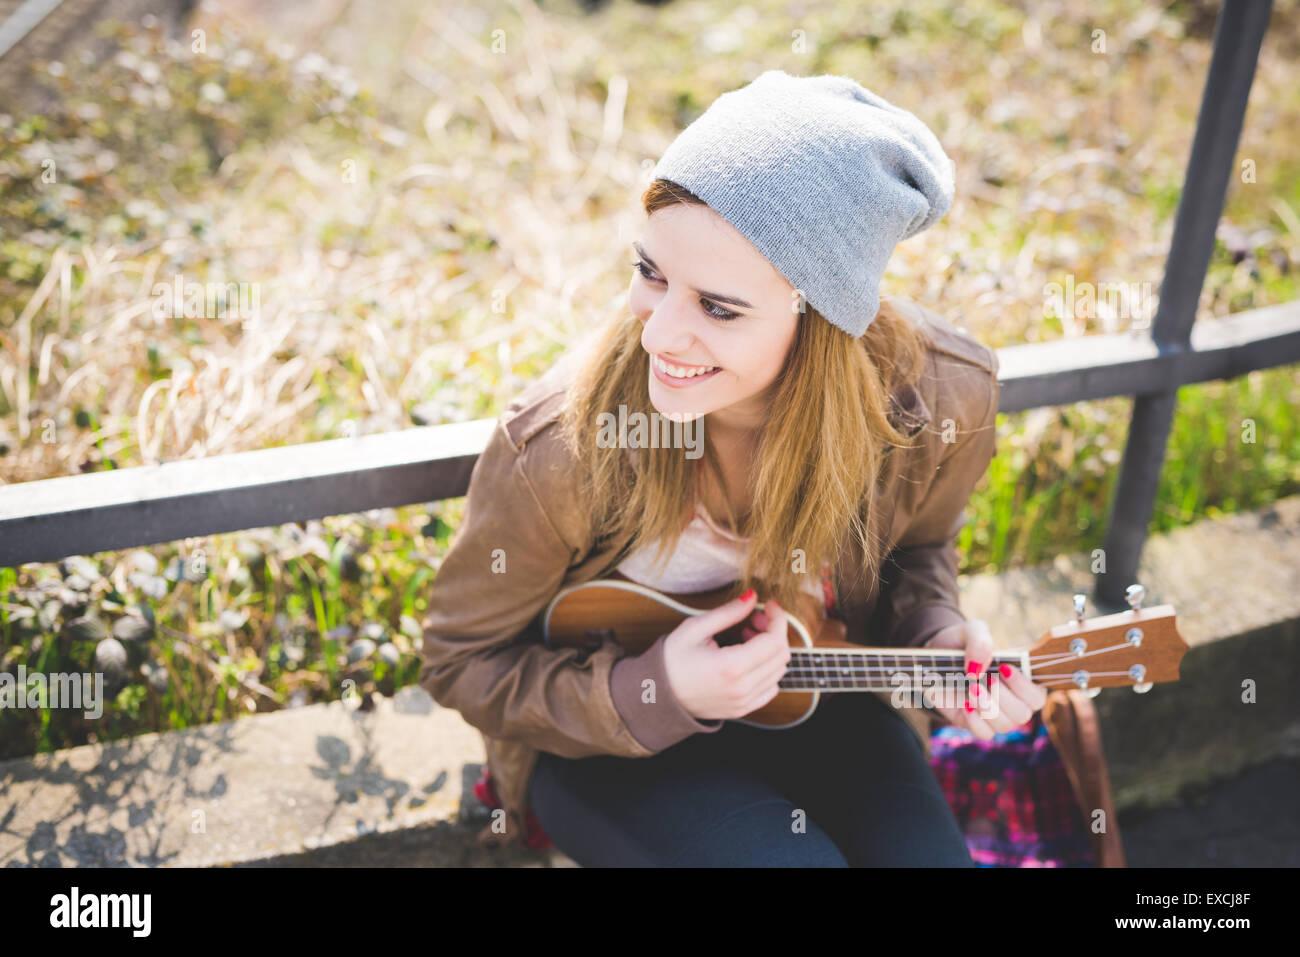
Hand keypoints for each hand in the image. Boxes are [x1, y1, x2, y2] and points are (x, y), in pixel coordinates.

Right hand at [662, 590, 791, 720]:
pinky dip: (768, 670)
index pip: (775, 640)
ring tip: (747, 638)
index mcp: (732, 666)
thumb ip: (728, 612)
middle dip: (774, 631)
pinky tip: (749, 659)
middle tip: (754, 619)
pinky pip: (771, 688)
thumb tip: (752, 597)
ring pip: (779, 671)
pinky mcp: (742, 709)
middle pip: (781, 655)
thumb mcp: (696, 628)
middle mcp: (743, 688)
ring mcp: (744, 702)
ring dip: (771, 650)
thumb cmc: (672, 660)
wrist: (657, 695)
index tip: (769, 605)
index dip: (778, 618)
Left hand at [921, 619, 1048, 739]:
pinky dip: (976, 721)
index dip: (1025, 687)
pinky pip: (985, 734)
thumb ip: (980, 642)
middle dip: (1004, 698)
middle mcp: (1012, 700)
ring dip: (988, 707)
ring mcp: (994, 713)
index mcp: (1021, 679)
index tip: (1004, 668)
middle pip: (1023, 714)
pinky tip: (965, 704)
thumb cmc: (962, 642)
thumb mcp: (971, 631)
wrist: (933, 655)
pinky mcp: (975, 721)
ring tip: (972, 688)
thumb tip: (978, 669)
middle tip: (987, 678)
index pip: (1038, 696)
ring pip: (1005, 725)